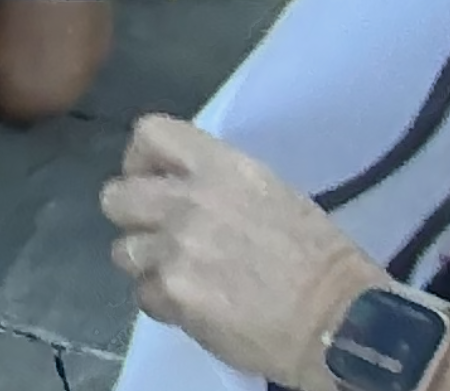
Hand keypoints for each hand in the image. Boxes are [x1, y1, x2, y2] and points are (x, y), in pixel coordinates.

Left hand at [100, 117, 378, 381]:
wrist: (334, 315)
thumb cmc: (316, 252)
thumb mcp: (266, 189)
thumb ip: (216, 183)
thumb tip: (185, 190)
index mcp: (219, 165)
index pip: (148, 134)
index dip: (140, 159)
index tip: (153, 180)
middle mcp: (188, 200)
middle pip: (114, 196)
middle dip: (131, 217)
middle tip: (156, 232)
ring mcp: (175, 249)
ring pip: (122, 251)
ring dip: (146, 264)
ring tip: (177, 273)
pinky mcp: (174, 295)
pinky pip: (144, 296)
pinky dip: (163, 302)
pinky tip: (191, 305)